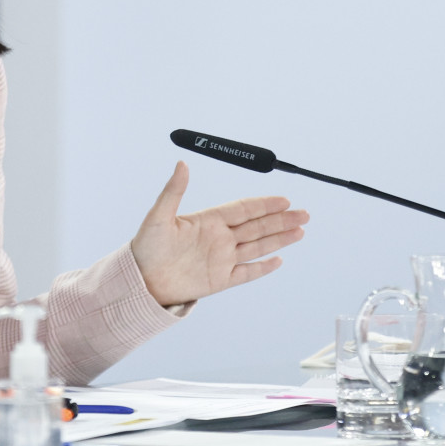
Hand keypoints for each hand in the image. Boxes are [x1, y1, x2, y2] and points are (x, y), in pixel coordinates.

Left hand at [130, 161, 308, 306]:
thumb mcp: (158, 216)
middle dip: (281, 220)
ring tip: (300, 232)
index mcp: (208, 221)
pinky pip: (246, 272)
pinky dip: (263, 267)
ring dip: (279, 239)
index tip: (284, 199)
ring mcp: (221, 259)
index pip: (243, 209)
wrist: (140, 281)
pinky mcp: (219, 280)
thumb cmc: (145, 247)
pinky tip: (279, 260)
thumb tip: (181, 163)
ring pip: (257, 247)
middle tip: (304, 214)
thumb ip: (173, 191)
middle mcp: (219, 238)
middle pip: (257, 226)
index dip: (264, 204)